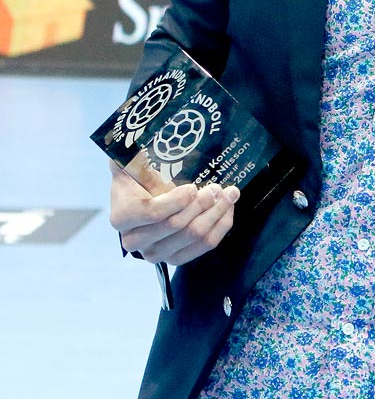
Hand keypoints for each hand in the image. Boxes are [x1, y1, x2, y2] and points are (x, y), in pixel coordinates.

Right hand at [109, 162, 238, 264]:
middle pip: (176, 225)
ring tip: (229, 194)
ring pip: (194, 236)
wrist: (142, 202)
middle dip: (203, 204)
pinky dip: (220, 226)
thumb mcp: (133, 165)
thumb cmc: (140, 180)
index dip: (177, 201)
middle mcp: (134, 240)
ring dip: (216, 213)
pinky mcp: (175, 259)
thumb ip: (134, 156)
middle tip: (218, 187)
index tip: (193, 187)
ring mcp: (155, 253)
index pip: (152, 213)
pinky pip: (204, 246)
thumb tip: (138, 139)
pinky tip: (227, 209)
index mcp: (122, 216)